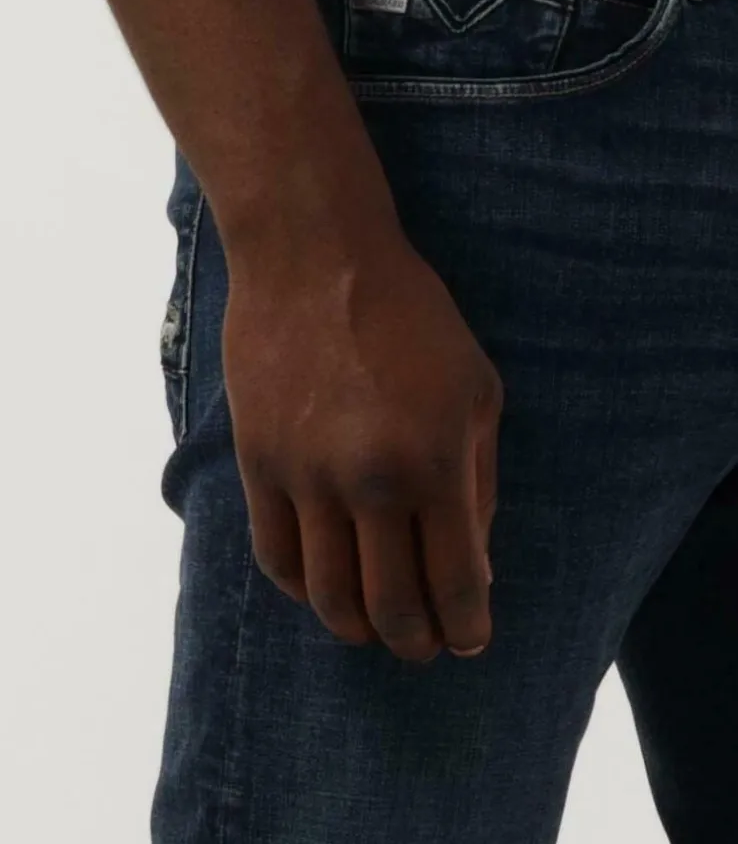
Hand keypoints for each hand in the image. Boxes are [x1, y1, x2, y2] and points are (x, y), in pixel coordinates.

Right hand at [222, 227, 501, 662]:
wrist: (315, 258)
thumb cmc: (412, 316)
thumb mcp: (477, 388)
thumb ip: (480, 480)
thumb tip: (476, 563)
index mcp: (435, 461)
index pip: (456, 580)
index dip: (467, 625)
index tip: (470, 640)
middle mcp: (370, 481)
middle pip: (391, 604)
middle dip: (416, 641)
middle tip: (425, 646)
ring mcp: (306, 476)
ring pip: (328, 594)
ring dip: (356, 628)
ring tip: (373, 630)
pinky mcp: (259, 463)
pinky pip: (275, 555)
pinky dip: (302, 589)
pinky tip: (322, 590)